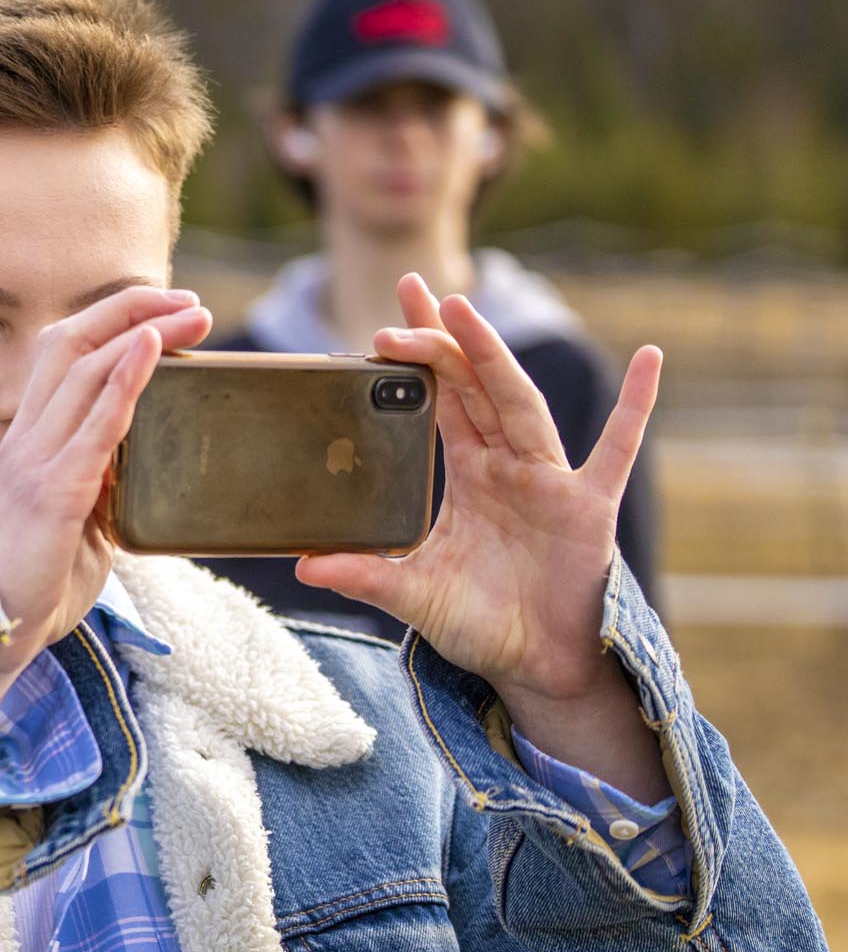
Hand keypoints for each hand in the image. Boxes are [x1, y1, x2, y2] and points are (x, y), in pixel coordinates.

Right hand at [0, 286, 211, 671]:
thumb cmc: (35, 577)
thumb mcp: (75, 515)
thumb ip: (100, 482)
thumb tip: (140, 470)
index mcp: (30, 439)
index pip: (62, 357)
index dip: (110, 323)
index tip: (163, 312)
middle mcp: (27, 437)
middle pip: (72, 345)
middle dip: (130, 310)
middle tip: (188, 301)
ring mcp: (38, 460)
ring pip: (85, 370)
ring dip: (144, 334)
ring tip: (191, 316)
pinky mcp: (56, 490)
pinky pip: (95, 424)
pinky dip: (126, 380)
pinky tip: (152, 350)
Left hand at [295, 274, 668, 796]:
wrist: (538, 664)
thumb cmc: (482, 623)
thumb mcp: (413, 595)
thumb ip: (365, 576)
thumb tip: (302, 565)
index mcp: (469, 475)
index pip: (437, 401)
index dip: (417, 360)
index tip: (384, 324)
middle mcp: (509, 466)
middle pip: (472, 385)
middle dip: (444, 337)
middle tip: (412, 287)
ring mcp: (550, 480)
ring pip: (516, 403)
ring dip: (490, 354)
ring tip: (463, 308)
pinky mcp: (587, 506)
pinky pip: (616, 448)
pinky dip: (635, 406)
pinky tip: (648, 359)